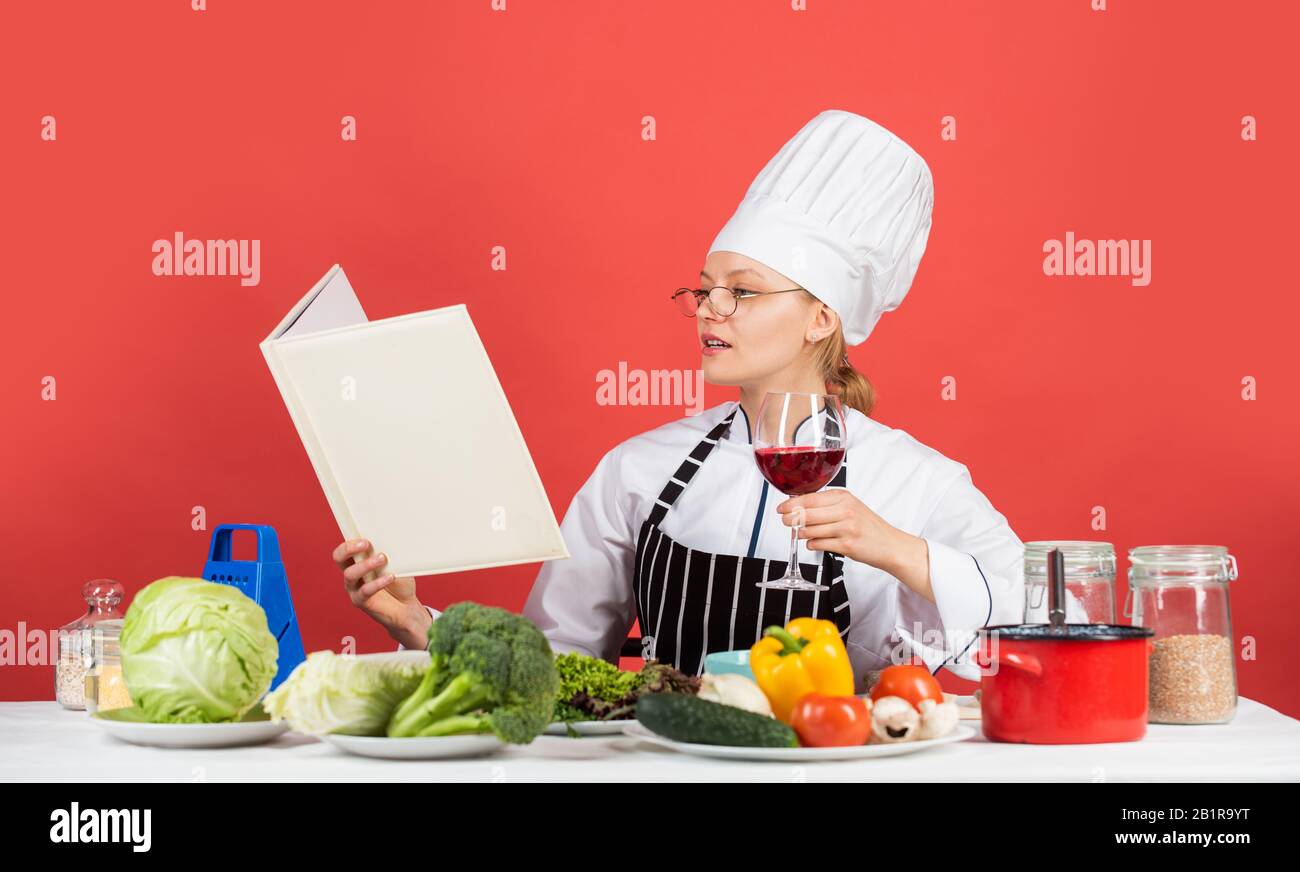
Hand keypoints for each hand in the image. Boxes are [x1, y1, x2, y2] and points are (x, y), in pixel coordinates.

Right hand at [333, 538, 430, 648]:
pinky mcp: (361, 601)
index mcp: (357, 561)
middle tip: (367, 544)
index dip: (350, 541)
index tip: (365, 536)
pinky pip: (365, 591)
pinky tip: (390, 577)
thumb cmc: (400, 582)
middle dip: (349, 548)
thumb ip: (389, 554)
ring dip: (366, 565)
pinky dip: (378, 582)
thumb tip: (391, 541)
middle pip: (339, 558)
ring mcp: (354, 588)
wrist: (406, 606)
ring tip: (383, 559)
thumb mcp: (397, 564)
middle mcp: (352, 573)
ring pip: (350, 574)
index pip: (345, 547)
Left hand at [775, 491, 933, 602]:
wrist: (890, 545)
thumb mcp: (850, 507)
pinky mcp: (846, 546)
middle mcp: (845, 511)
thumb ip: (827, 505)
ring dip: (801, 533)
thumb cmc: (868, 526)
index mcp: (844, 497)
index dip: (791, 504)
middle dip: (791, 519)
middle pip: (806, 514)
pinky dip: (812, 544)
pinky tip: (814, 542)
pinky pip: (819, 545)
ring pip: (810, 530)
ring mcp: (846, 528)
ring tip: (802, 533)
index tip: (782, 508)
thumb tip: (799, 506)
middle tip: (786, 522)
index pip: (809, 498)